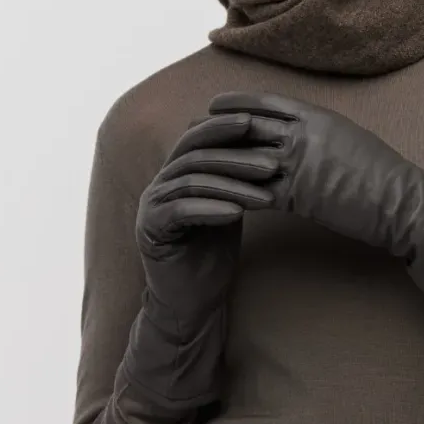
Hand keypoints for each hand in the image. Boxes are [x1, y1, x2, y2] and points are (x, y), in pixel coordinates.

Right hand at [134, 110, 276, 331]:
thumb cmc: (213, 253)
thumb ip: (237, 179)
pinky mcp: (151, 231)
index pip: (197, 137)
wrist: (193, 300)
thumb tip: (271, 147)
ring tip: (267, 193)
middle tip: (271, 160)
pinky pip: (181, 211)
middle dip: (236, 154)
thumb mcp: (231, 207)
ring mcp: (152, 206)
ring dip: (232, 185)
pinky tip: (237, 213)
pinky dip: (210, 208)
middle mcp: (161, 184)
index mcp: (177, 172)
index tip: (259, 123)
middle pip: (196, 155)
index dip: (225, 127)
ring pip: (192, 181)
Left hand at [205, 92, 423, 318]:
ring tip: (190, 166)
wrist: (403, 204)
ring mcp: (301, 164)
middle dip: (215, 129)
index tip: (214, 106)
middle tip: (188, 131)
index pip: (266, 104)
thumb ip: (322, 134)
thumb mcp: (352, 141)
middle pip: (247, 126)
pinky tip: (212, 199)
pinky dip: (231, 193)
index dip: (236, 104)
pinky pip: (254, 191)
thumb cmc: (384, 178)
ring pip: (245, 158)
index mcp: (318, 117)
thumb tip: (302, 133)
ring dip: (215, 162)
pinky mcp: (300, 196)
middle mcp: (306, 134)